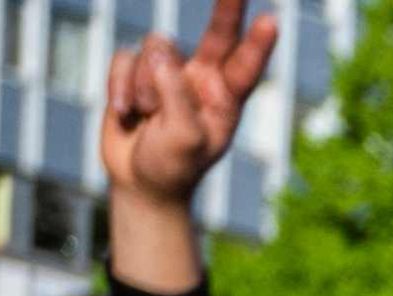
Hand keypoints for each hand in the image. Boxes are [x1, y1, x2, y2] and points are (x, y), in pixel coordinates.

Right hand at [100, 0, 274, 209]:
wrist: (139, 181)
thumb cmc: (172, 166)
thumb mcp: (184, 138)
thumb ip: (176, 94)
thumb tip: (159, 51)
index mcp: (225, 100)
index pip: (244, 66)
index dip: (257, 43)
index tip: (272, 20)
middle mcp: (201, 79)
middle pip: (217, 35)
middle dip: (227, 9)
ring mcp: (167, 72)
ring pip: (154, 51)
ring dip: (144, 86)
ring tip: (147, 117)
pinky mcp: (135, 70)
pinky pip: (122, 60)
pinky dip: (119, 86)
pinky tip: (125, 112)